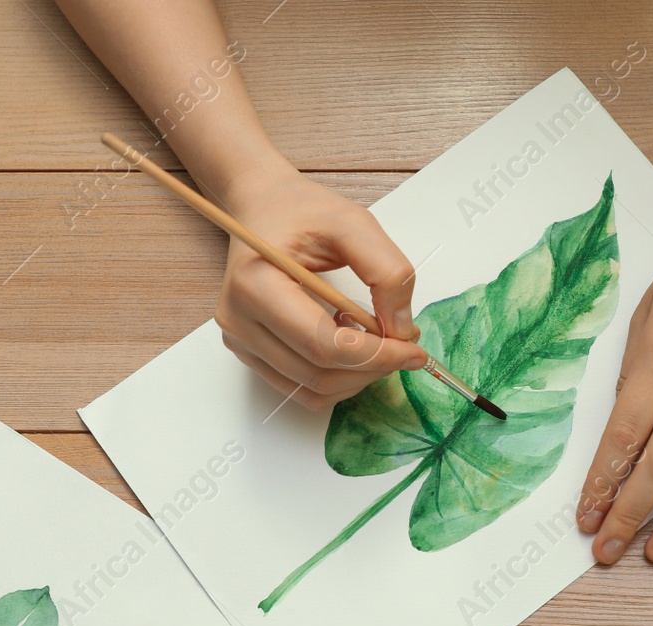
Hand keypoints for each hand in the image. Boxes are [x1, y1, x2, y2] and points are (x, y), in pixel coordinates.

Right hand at [215, 157, 427, 410]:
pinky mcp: (250, 353)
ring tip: (376, 339)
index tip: (414, 349)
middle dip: (373, 368)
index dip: (375, 355)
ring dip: (357, 377)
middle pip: (319, 374)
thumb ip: (387, 271)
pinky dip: (338, 378)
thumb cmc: (301, 211)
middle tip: (405, 345)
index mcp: (254, 285)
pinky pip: (302, 388)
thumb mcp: (353, 222)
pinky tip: (350, 344)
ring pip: (313, 390)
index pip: (322, 345)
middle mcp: (238, 320)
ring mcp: (240, 341)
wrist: (262, 208)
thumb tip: (402, 329)